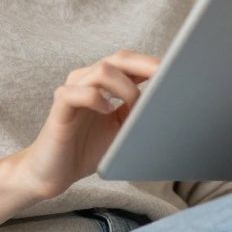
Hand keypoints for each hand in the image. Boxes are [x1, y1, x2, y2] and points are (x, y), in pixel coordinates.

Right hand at [14, 49, 159, 199]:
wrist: (54, 172)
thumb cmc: (87, 149)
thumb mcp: (121, 128)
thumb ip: (137, 111)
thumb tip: (165, 100)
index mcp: (103, 83)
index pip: (129, 62)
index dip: (152, 63)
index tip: (177, 70)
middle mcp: (87, 79)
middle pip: (118, 58)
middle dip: (145, 65)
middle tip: (166, 75)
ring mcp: (72, 90)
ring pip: (101, 70)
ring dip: (124, 87)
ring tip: (132, 106)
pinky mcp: (59, 107)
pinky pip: (76, 92)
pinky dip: (95, 98)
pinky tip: (106, 110)